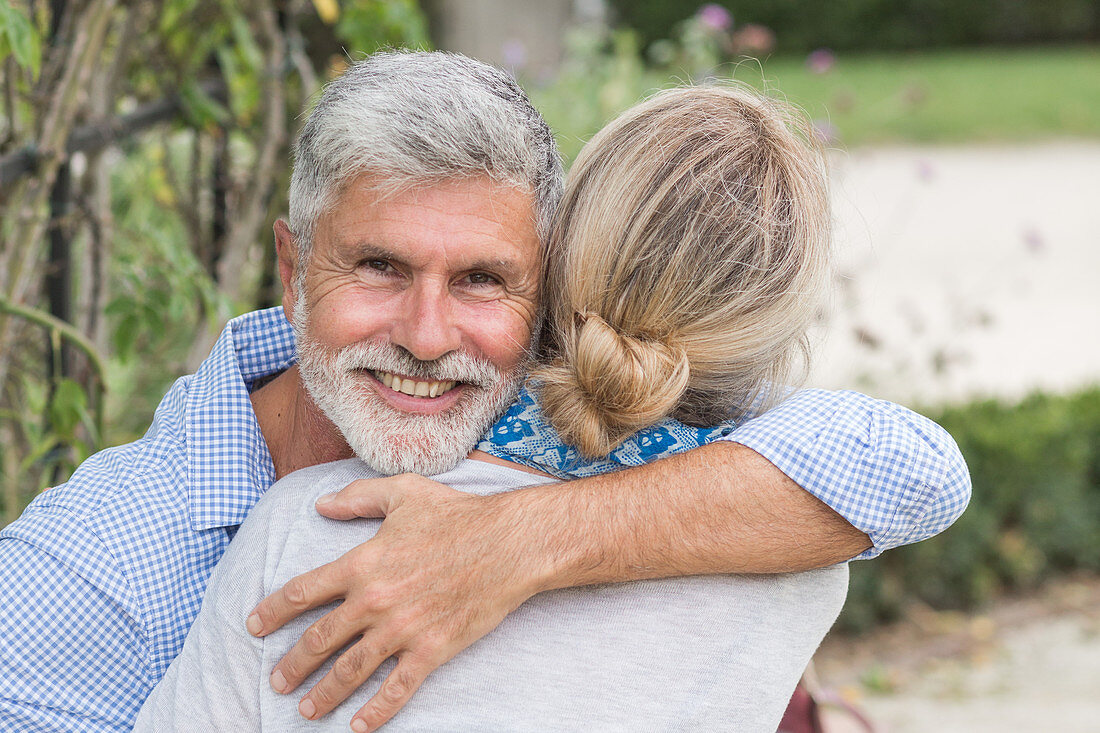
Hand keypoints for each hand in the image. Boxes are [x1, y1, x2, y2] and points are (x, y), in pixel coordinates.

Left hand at [245, 474, 545, 731]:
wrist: (508, 544)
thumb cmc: (456, 515)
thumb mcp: (403, 492)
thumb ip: (357, 497)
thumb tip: (321, 505)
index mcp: (362, 563)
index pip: (304, 592)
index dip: (274, 610)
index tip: (255, 625)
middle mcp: (375, 600)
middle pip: (320, 639)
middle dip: (293, 663)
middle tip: (277, 681)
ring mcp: (402, 629)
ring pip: (350, 671)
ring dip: (323, 693)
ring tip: (305, 709)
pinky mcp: (431, 649)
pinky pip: (396, 688)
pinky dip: (376, 711)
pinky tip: (358, 726)